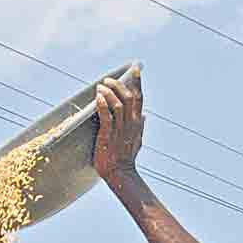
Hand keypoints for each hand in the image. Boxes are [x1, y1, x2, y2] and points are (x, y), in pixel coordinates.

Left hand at [93, 66, 143, 184]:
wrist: (120, 174)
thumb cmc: (126, 158)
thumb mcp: (137, 140)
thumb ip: (140, 126)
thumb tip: (145, 115)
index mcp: (138, 123)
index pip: (139, 98)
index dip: (137, 81)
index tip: (134, 68)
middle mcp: (131, 124)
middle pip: (127, 97)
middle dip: (118, 84)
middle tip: (107, 80)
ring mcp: (120, 130)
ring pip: (117, 104)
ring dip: (108, 92)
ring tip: (100, 86)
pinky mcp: (108, 136)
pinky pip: (106, 116)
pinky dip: (102, 104)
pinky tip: (98, 98)